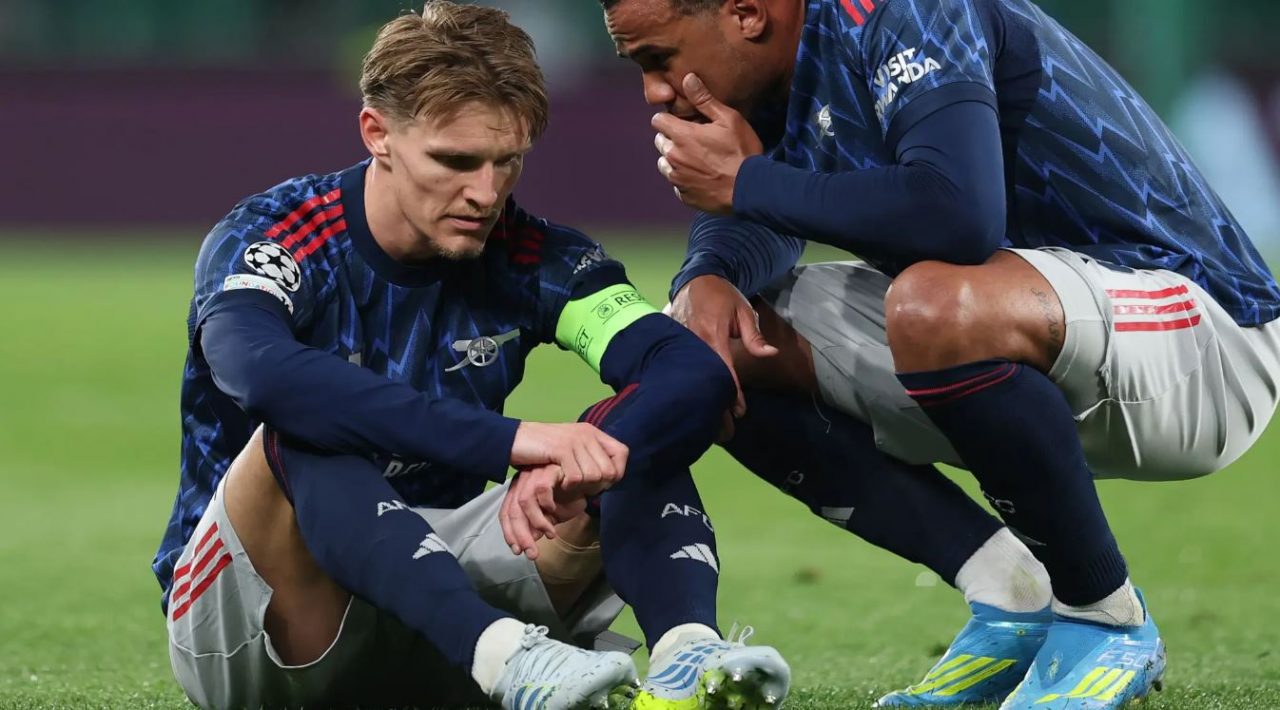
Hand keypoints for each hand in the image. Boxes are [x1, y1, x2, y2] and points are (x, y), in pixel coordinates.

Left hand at [499, 465, 602, 558]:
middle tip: (532, 553)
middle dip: (521, 535)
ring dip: (536, 522)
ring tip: (550, 535)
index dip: (510, 533)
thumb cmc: (570, 497)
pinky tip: (555, 511)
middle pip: (513, 510)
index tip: (518, 551)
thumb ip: (536, 527)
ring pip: (525, 500)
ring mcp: (535, 472)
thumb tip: (525, 545)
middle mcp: (523, 480)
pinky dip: (547, 504)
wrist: (591, 482)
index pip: (505, 513)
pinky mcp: (549, 468)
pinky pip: (542, 488)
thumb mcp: (551, 517)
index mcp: (519, 490)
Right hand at [510, 422, 628, 487]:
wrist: (514, 441)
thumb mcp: (571, 450)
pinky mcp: (561, 449)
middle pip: (609, 471)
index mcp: (592, 432)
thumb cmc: (542, 451)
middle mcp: (587, 434)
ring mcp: (575, 440)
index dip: (616, 472)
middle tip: (579, 488)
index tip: (601, 483)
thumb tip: (612, 476)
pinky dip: (567, 486)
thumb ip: (590, 458)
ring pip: (593, 476)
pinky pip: (576, 477)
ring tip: (566, 484)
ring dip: (580, 487)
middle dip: (596, 486)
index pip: (622, 453)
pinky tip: (558, 482)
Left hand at [652, 74, 763, 213]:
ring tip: (697, 159)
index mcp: (681, 136)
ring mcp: (677, 179)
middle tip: (693, 139)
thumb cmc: (741, 151)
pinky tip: (702, 176)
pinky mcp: (684, 196)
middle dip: (671, 138)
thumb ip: (704, 100)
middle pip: (659, 142)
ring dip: (675, 159)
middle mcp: (673, 157)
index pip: (657, 120)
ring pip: (664, 164)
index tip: (681, 121)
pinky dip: (684, 179)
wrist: (750, 189)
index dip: (668, 118)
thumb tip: (687, 78)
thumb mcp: (728, 119)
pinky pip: (676, 184)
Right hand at [669, 275, 777, 416]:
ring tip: (709, 426)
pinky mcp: (672, 345)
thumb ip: (754, 336)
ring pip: (689, 379)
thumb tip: (770, 353)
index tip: (740, 412)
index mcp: (712, 336)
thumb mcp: (743, 311)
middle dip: (714, 408)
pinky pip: (679, 370)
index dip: (732, 394)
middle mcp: (693, 344)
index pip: (724, 372)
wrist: (696, 279)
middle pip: (703, 383)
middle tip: (725, 431)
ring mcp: (680, 345)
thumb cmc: (723, 296)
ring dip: (699, 402)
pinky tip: (692, 405)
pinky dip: (687, 387)